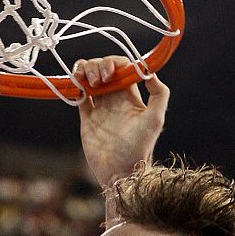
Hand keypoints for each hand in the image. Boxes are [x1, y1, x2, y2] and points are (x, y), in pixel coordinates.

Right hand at [74, 56, 169, 188]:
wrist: (119, 172)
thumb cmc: (139, 148)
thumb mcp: (156, 120)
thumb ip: (159, 94)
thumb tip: (148, 71)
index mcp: (130, 97)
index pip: (122, 68)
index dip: (114, 63)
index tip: (110, 74)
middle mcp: (115, 99)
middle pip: (103, 69)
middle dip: (97, 66)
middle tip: (98, 80)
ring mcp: (99, 108)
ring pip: (89, 78)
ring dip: (85, 71)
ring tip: (86, 82)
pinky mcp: (86, 118)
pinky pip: (79, 95)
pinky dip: (75, 85)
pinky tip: (78, 86)